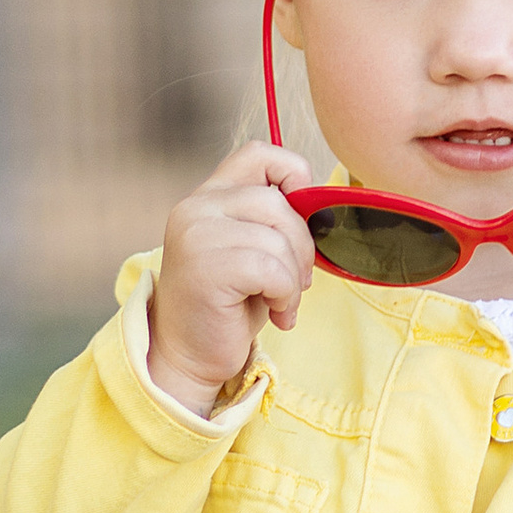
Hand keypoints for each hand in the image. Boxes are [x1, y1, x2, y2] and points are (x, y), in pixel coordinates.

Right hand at [148, 142, 318, 417]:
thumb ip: (274, 221)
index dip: (294, 176)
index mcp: (208, 196)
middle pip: (278, 201)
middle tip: (297, 282)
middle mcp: (196, 206)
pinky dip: (285, 295)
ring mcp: (196, 234)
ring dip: (294, 279)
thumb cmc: (229, 305)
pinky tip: (277, 314)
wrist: (188, 357)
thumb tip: (323, 207)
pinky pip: (271, 269)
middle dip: (302, 245)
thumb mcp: (253, 250)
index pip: (259, 154)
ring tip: (283, 303)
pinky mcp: (205, 267)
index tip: (301, 219)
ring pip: (278, 238)